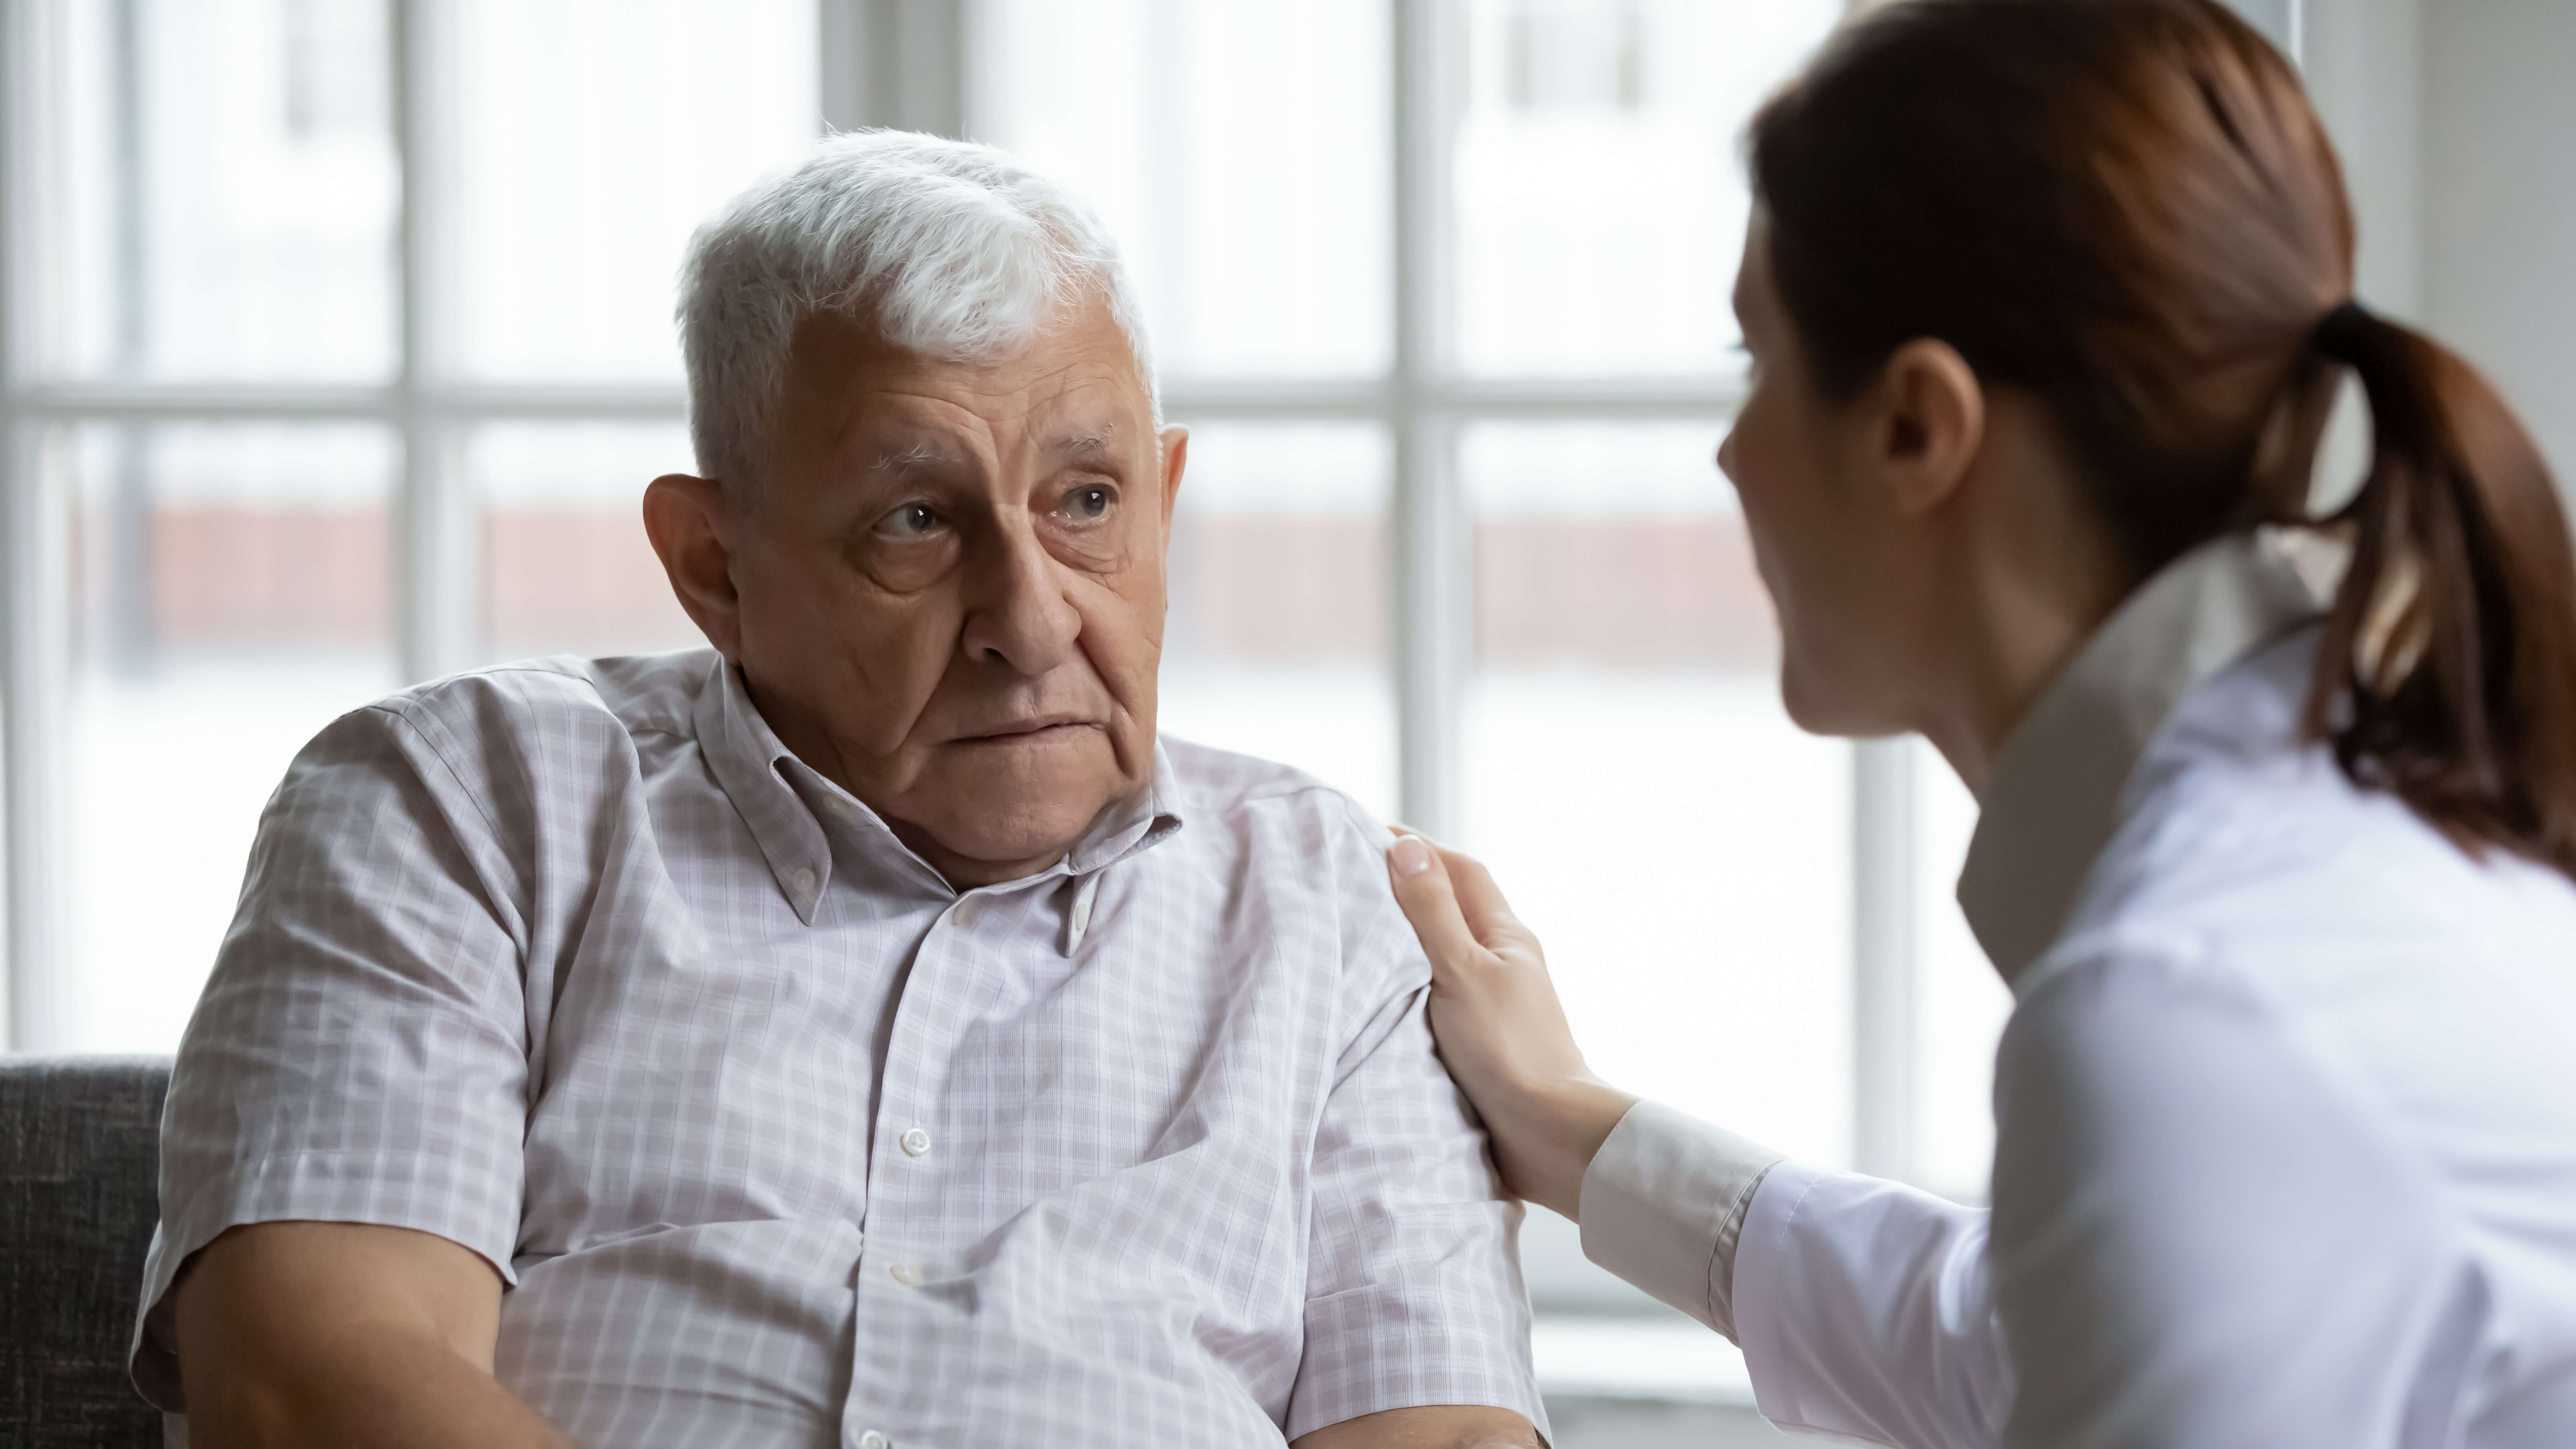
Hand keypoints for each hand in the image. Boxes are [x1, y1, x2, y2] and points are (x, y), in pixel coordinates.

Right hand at [1387, 834, 1636, 1220]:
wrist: (1548, 1136)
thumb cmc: (1509, 1050)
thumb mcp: (1461, 970)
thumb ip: (1431, 912)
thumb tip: (1406, 847)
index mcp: (1506, 936)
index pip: (1460, 870)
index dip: (1417, 848)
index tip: (1366, 836)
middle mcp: (1502, 963)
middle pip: (1451, 907)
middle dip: (1406, 888)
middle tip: (1350, 879)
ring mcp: (1492, 1003)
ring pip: (1441, 954)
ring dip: (1403, 940)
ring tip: (1354, 934)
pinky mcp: (1477, 1042)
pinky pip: (1436, 997)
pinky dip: (1405, 987)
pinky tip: (1376, 997)